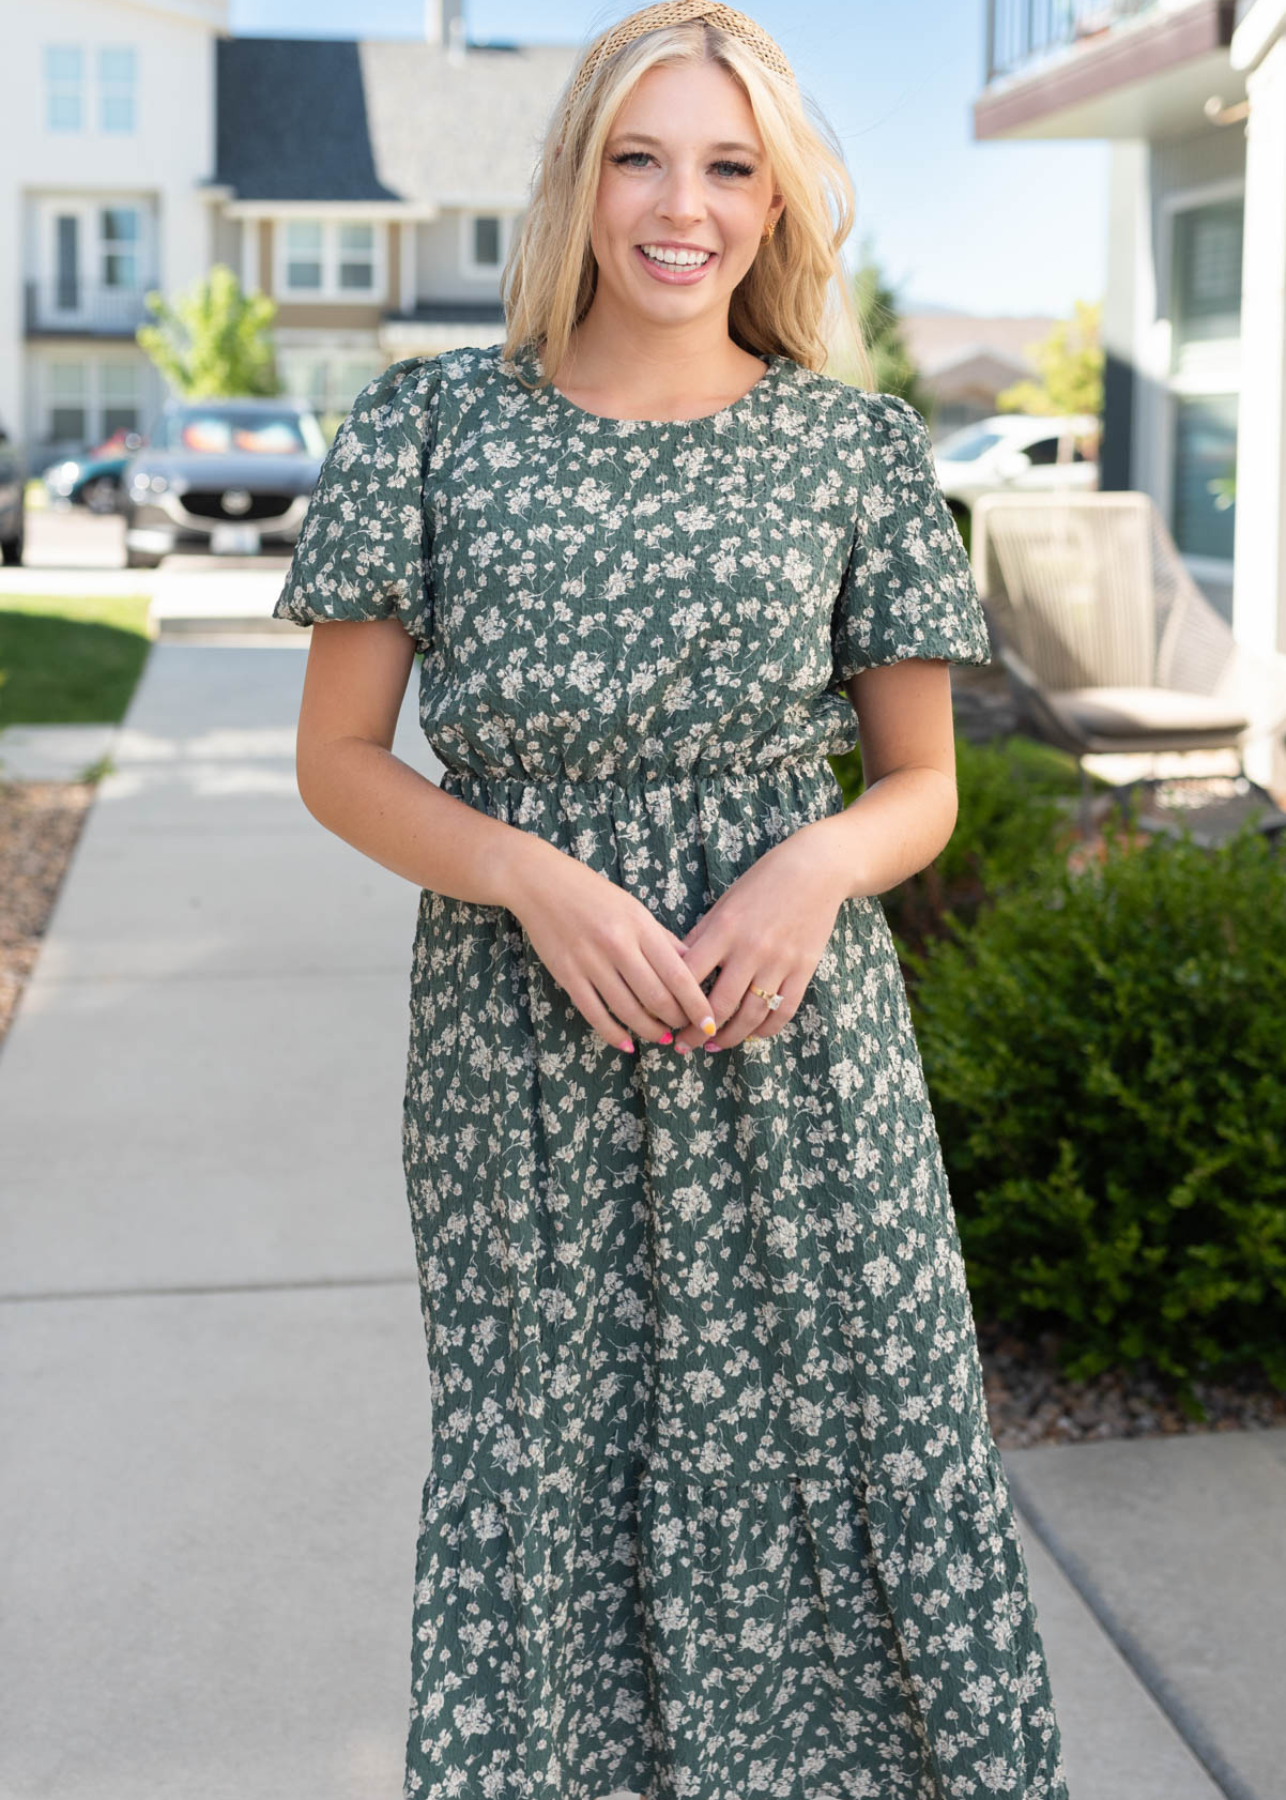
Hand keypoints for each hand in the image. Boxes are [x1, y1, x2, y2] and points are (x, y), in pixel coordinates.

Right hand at [504, 837, 718, 1054]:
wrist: (540, 883)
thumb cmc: (593, 894)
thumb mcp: (635, 908)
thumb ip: (663, 939)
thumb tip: (694, 967)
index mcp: (640, 926)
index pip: (678, 974)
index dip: (697, 1005)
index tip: (710, 1024)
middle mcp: (617, 944)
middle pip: (656, 997)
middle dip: (676, 1021)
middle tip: (685, 1030)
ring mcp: (590, 961)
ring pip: (628, 1010)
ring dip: (649, 1031)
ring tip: (661, 1037)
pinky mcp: (567, 975)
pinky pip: (595, 1014)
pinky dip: (614, 1034)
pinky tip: (628, 1044)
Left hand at [669, 824, 850, 1051]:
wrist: (816, 869)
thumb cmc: (763, 882)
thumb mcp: (725, 902)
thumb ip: (702, 935)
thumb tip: (676, 968)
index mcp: (725, 929)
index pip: (690, 976)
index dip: (673, 1002)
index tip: (664, 1018)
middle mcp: (751, 949)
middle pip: (719, 1004)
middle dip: (697, 1031)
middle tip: (683, 1044)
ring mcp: (780, 962)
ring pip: (751, 1015)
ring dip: (729, 1037)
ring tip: (713, 1046)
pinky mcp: (804, 969)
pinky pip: (783, 1011)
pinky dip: (765, 1030)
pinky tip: (751, 1035)